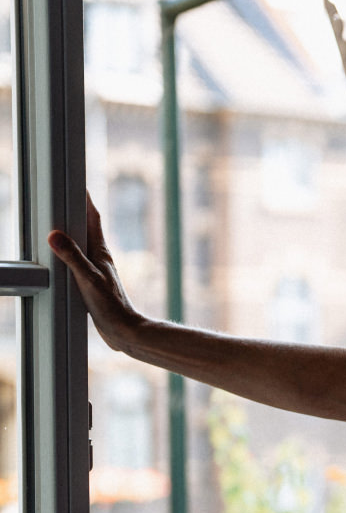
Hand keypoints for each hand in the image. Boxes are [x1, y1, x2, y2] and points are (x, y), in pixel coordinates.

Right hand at [47, 193, 143, 351]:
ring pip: (80, 243)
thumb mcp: (88, 280)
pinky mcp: (90, 283)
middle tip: (61, 193)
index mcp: (100, 251)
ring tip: (55, 218)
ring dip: (69, 230)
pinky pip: (75, 260)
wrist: (123, 332)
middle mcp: (98, 257)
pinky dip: (66, 252)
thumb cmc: (111, 307)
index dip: (84, 198)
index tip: (76, 180)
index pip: (92, 217)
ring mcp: (94, 270)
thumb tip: (54, 235)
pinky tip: (60, 257)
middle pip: (84, 226)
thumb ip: (72, 257)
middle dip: (73, 209)